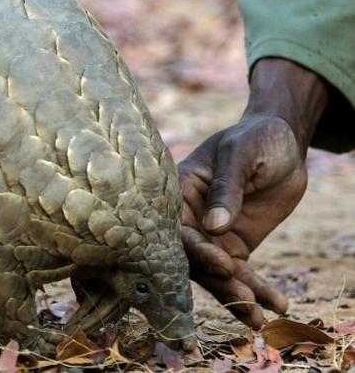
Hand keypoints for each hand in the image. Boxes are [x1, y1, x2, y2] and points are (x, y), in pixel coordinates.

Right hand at [178, 58, 328, 327]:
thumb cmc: (254, 139)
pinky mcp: (233, 247)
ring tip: (259, 318)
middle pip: (194, 259)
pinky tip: (276, 307)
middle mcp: (188, 220)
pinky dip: (258, 291)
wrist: (281, 143)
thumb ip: (226, 188)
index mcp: (178, 194)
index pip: (178, 229)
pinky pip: (242, 274)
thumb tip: (215, 225)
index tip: (223, 264)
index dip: (196, 250)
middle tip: (244, 299)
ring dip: (237, 296)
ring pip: (217, 274)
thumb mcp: (240, 155)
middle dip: (218, 282)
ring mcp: (211, 237)